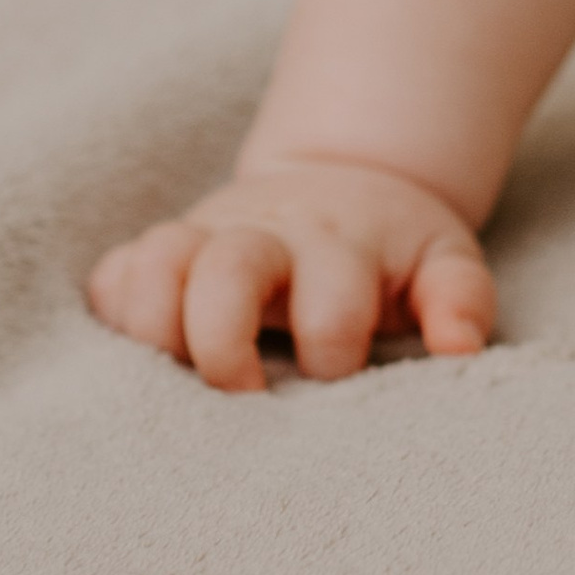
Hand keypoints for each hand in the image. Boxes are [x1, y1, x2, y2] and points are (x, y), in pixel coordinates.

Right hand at [87, 157, 494, 392]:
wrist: (347, 181)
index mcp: (343, 245)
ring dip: (154, 323)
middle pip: (227, 269)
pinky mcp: (169, 252)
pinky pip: (115, 272)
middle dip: (223, 340)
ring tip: (171, 375)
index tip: (336, 380)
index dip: (333, 354)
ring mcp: (211, 239)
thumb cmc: (394, 250)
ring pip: (158, 261)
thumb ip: (460, 299)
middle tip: (241, 392)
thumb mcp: (443, 259)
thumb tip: (460, 349)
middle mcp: (270, 235)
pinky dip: (114, 309)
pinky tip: (134, 349)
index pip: (332, 304)